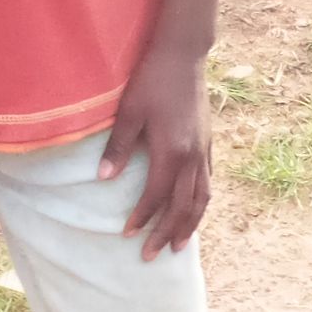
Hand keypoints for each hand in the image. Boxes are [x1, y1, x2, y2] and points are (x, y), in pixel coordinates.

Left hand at [97, 42, 212, 255]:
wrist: (183, 55)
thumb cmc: (151, 81)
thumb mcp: (129, 112)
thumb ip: (118, 147)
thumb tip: (103, 178)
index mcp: (172, 151)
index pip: (156, 196)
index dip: (143, 217)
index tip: (127, 234)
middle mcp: (192, 157)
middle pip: (183, 206)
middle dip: (167, 233)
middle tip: (152, 256)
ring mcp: (203, 151)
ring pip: (202, 199)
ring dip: (189, 225)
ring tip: (179, 246)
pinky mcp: (207, 144)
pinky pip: (208, 183)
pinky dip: (200, 203)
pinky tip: (193, 211)